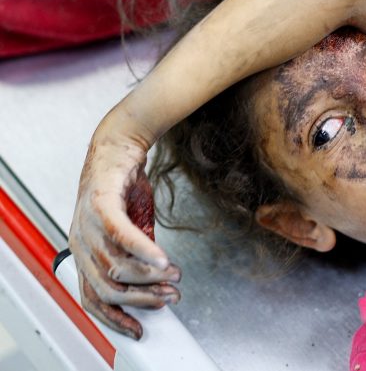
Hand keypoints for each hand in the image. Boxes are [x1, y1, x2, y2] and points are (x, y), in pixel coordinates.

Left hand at [69, 134, 180, 339]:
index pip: (92, 298)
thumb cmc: (124, 189)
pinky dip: (145, 252)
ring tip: (174, 276)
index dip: (116, 318)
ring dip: (149, 277)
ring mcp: (87, 224)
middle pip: (108, 287)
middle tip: (170, 298)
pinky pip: (122, 236)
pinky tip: (163, 260)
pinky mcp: (101, 204)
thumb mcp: (134, 230)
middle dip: (142, 299)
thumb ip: (139, 257)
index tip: (140, 329)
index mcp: (84, 253)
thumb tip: (159, 284)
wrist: (119, 148)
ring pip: (116, 265)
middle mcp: (80, 242)